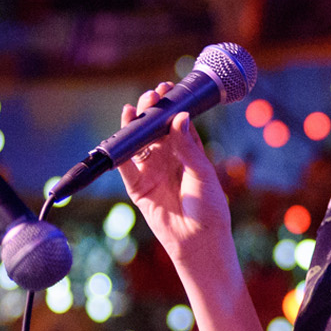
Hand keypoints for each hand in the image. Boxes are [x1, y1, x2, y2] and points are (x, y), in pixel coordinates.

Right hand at [117, 83, 232, 266]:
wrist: (200, 241)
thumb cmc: (210, 207)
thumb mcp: (202, 172)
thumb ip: (188, 146)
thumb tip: (179, 117)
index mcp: (187, 152)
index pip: (175, 123)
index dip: (170, 106)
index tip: (167, 89)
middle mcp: (167, 159)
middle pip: (154, 130)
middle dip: (151, 112)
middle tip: (151, 96)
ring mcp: (151, 172)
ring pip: (138, 144)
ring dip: (135, 127)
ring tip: (134, 109)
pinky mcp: (138, 189)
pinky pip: (126, 168)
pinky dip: (120, 154)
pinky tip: (121, 136)